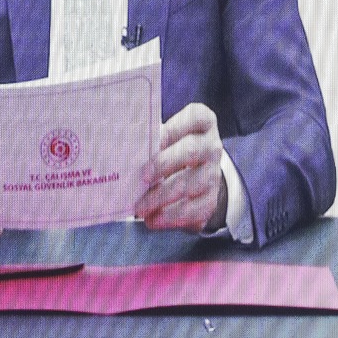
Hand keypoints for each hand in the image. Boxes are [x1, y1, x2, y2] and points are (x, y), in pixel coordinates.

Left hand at [135, 103, 228, 233]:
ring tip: (140, 206)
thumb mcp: (167, 137)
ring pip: (191, 184)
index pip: (195, 117)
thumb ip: (152, 139)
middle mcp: (211, 146)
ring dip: (162, 196)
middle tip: (142, 176)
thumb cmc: (173, 149)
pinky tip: (152, 219)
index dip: (174, 128)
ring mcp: (213, 174)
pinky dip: (170, 216)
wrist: (197, 176)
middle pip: (190, 152)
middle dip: (164, 164)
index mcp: (202, 123)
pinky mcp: (210, 200)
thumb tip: (124, 148)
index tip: (154, 139)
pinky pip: (193, 210)